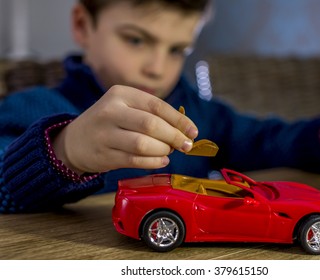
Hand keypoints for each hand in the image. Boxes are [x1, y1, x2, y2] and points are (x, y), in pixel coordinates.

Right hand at [52, 85, 197, 173]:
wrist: (75, 141)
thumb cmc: (110, 122)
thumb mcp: (126, 107)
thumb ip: (153, 114)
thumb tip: (184, 130)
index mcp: (121, 94)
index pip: (157, 105)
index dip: (179, 120)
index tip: (193, 131)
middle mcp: (111, 111)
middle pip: (151, 124)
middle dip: (174, 136)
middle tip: (185, 145)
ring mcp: (105, 134)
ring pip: (143, 144)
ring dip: (163, 150)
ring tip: (169, 152)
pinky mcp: (104, 154)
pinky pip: (135, 160)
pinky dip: (153, 162)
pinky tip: (161, 160)